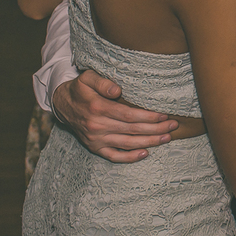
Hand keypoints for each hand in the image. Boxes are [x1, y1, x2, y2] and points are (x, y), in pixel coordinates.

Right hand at [52, 69, 177, 162]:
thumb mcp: (87, 78)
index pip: (128, 115)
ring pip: (127, 144)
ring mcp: (95, 139)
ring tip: (166, 138)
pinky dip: (129, 157)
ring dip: (149, 142)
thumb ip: (102, 82)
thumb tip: (118, 90)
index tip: (164, 115)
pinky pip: (113, 156)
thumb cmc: (80, 88)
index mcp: (97, 108)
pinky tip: (145, 153)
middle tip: (173, 126)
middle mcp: (97, 126)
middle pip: (132, 130)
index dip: (148, 116)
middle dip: (155, 129)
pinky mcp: (94, 147)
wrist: (62, 104)